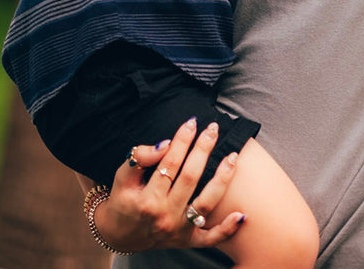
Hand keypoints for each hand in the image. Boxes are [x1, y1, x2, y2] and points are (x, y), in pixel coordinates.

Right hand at [92, 117, 246, 252]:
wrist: (121, 235)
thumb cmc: (124, 199)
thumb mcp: (122, 177)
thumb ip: (140, 159)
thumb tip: (164, 145)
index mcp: (147, 199)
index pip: (169, 164)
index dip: (182, 140)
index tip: (192, 122)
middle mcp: (165, 216)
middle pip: (190, 178)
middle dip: (203, 150)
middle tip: (213, 128)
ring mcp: (179, 230)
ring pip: (206, 203)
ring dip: (222, 179)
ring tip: (232, 156)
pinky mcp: (188, 241)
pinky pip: (211, 237)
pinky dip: (227, 229)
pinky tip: (242, 215)